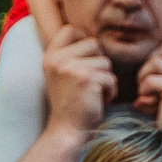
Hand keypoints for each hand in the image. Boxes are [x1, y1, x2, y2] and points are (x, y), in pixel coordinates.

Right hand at [40, 24, 118, 138]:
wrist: (67, 132)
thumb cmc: (71, 104)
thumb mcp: (62, 74)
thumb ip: (70, 54)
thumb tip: (90, 35)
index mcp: (50, 55)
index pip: (71, 29)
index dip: (85, 40)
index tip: (87, 60)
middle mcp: (57, 59)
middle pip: (94, 44)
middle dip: (99, 64)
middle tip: (90, 84)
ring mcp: (70, 67)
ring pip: (105, 62)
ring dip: (105, 80)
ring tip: (92, 94)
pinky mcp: (86, 79)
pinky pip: (110, 78)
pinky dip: (110, 92)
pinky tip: (98, 102)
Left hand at [136, 39, 161, 125]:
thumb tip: (151, 52)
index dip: (160, 53)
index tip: (154, 73)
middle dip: (149, 65)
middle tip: (145, 85)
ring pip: (156, 62)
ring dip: (144, 77)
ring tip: (145, 93)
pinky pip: (151, 79)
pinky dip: (143, 90)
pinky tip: (146, 102)